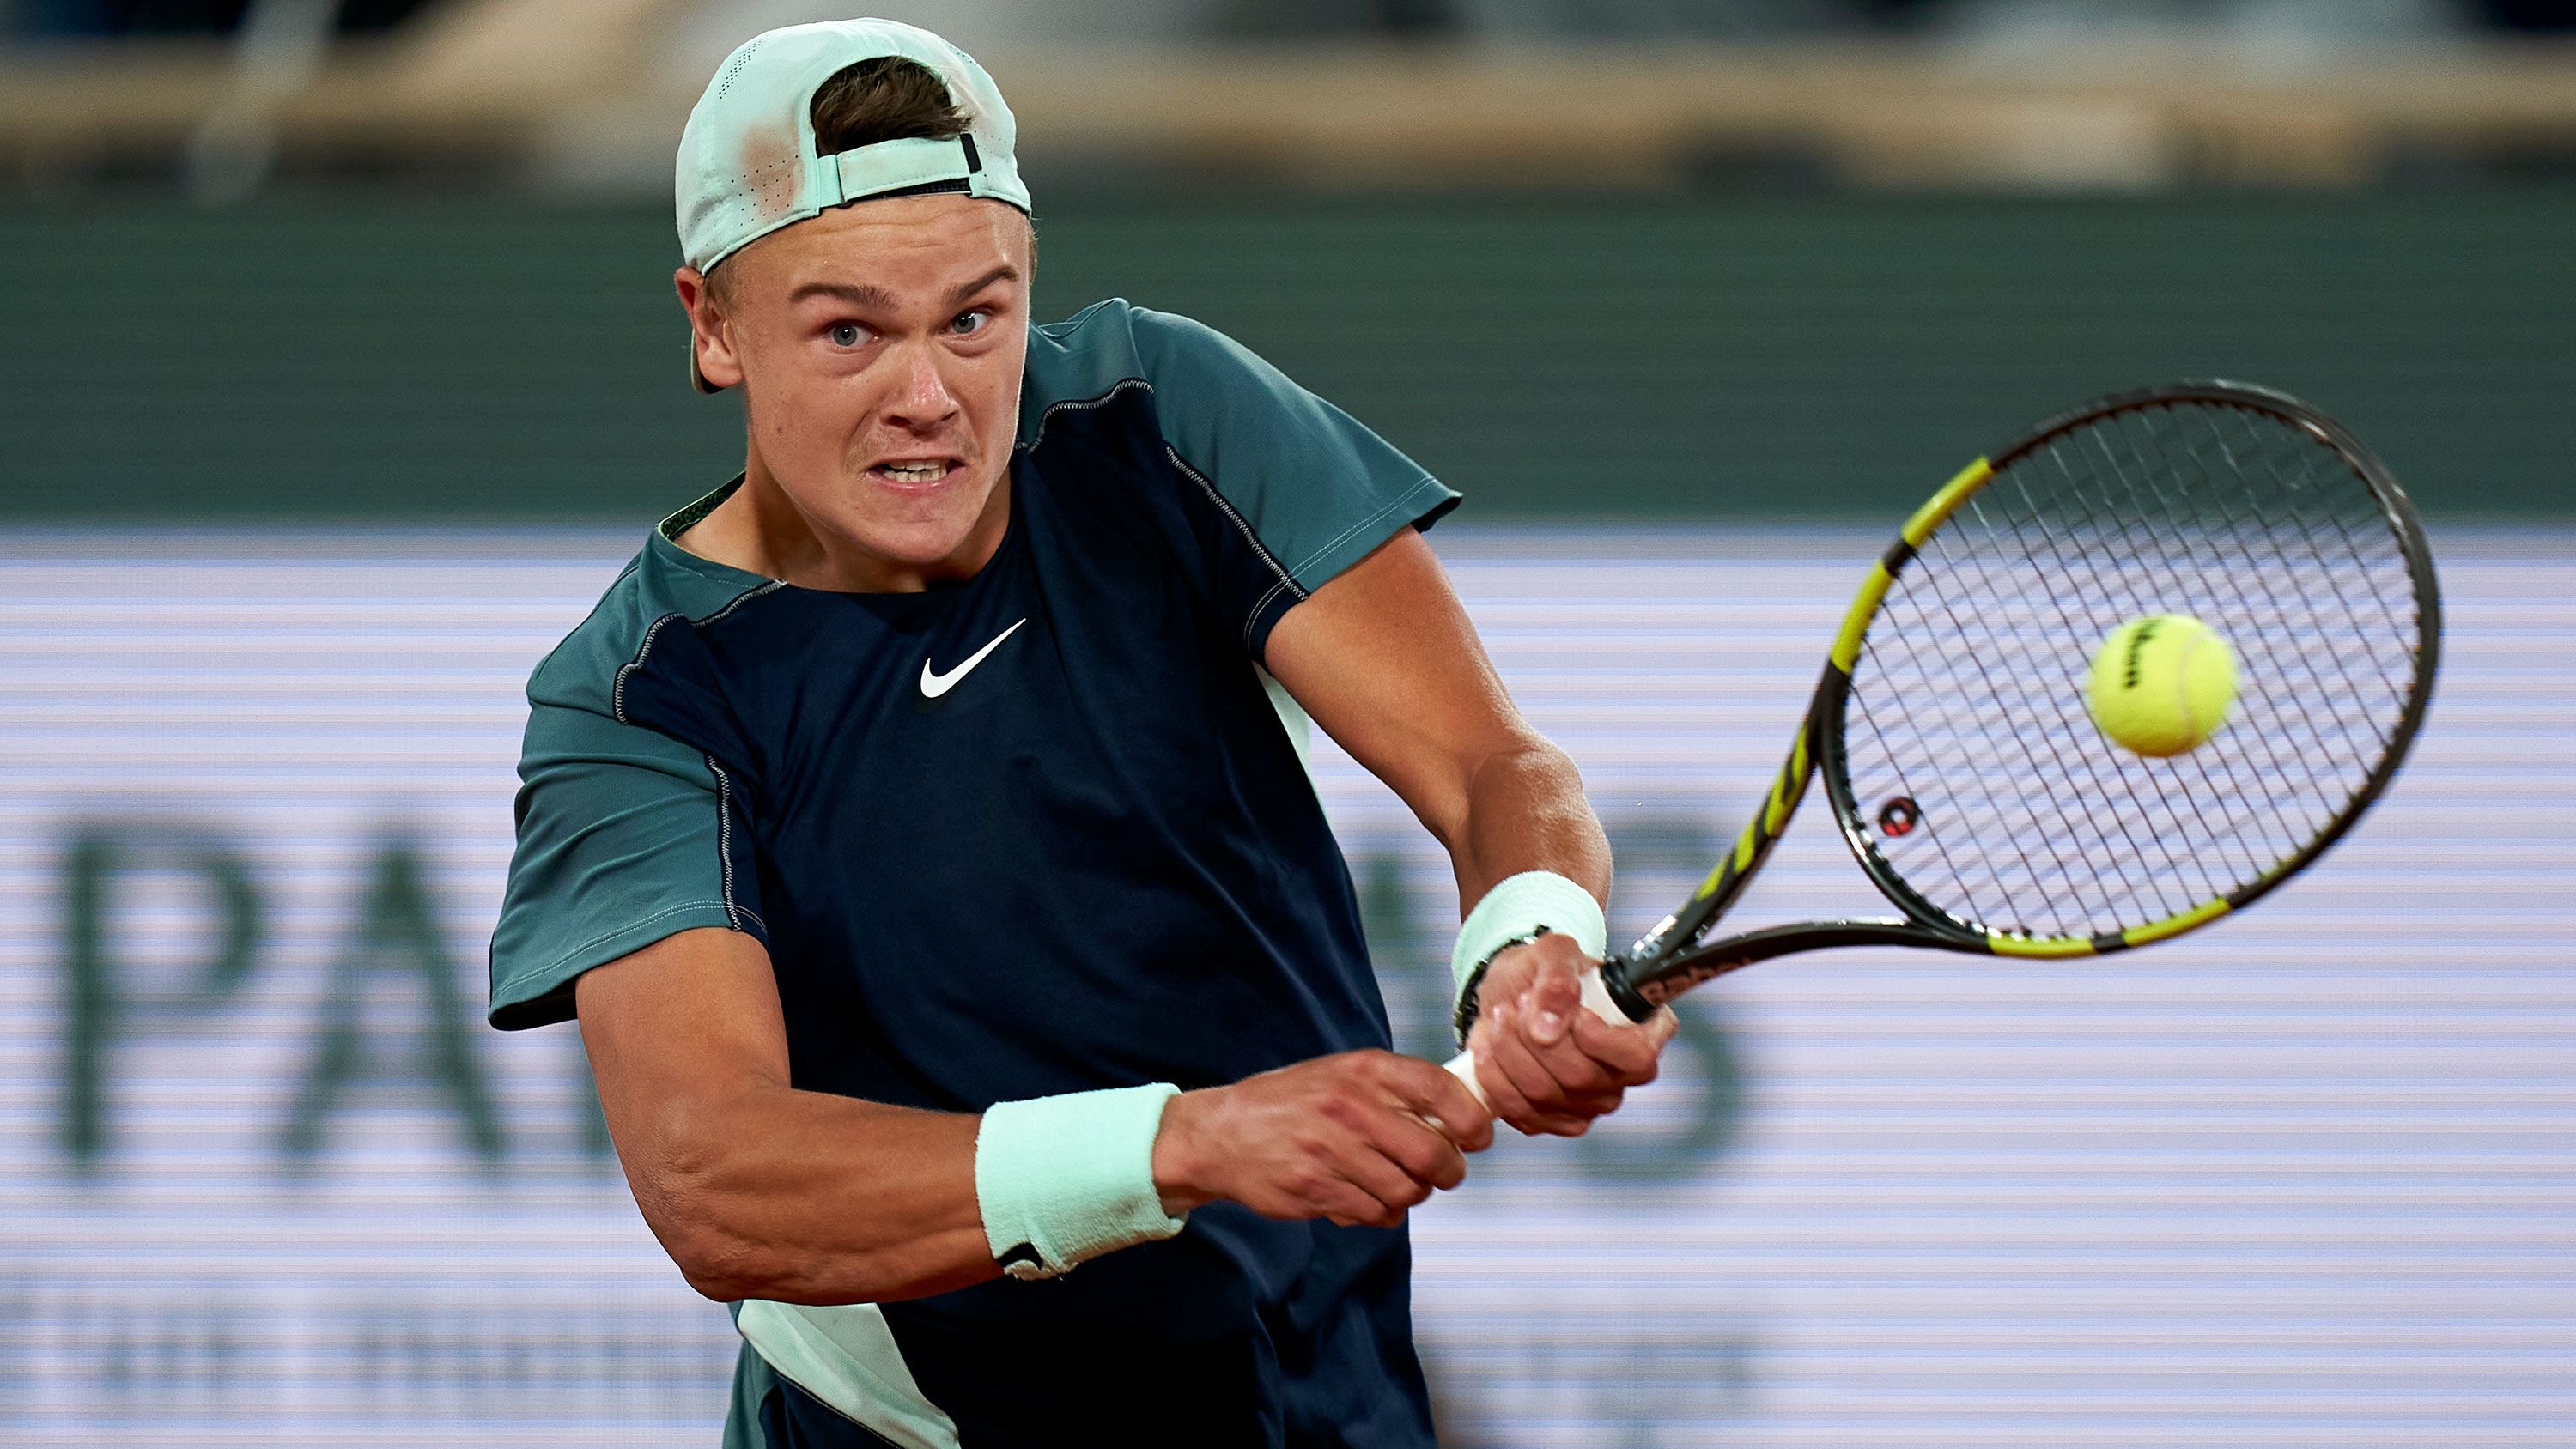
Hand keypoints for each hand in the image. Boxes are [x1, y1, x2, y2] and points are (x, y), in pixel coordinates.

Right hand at [1151, 1050, 1494, 1228]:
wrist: (1221, 1133)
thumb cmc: (1293, 1103)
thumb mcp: (1342, 1075)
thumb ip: (1395, 1090)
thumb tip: (1463, 1116)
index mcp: (1363, 1069)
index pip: (1441, 1089)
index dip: (1473, 1119)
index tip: (1478, 1136)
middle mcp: (1350, 1106)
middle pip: (1432, 1152)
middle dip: (1449, 1171)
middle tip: (1445, 1173)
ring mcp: (1331, 1149)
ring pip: (1407, 1190)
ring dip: (1411, 1194)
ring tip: (1393, 1184)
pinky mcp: (1316, 1188)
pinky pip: (1376, 1212)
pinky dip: (1381, 1212)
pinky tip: (1363, 1197)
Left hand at [1466, 932, 1677, 1136]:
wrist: (1512, 996)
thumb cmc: (1545, 974)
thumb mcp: (1553, 954)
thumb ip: (1557, 979)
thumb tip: (1549, 1027)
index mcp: (1645, 1032)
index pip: (1637, 1055)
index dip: (1600, 1039)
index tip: (1574, 1013)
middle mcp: (1622, 1076)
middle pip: (1581, 1076)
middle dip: (1537, 1036)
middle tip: (1518, 1002)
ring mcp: (1588, 1104)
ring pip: (1543, 1092)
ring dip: (1510, 1049)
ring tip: (1501, 1014)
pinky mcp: (1550, 1120)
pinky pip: (1517, 1107)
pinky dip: (1494, 1073)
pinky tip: (1490, 1045)